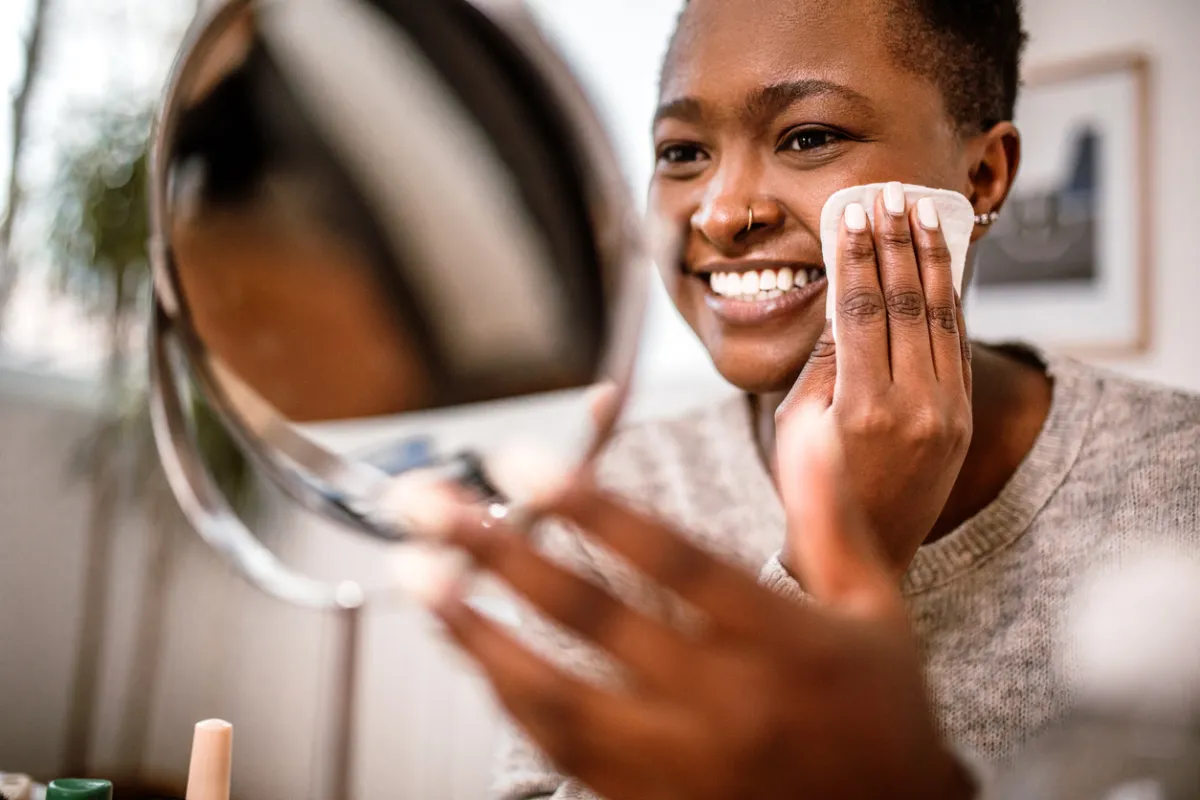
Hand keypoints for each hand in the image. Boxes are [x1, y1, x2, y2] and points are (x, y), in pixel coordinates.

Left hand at [413, 406, 975, 799]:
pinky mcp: (650, 799)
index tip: (525, 463)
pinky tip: (468, 651)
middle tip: (430, 507)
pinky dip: (507, 697)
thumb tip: (804, 427)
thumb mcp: (874, 608)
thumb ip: (831, 514)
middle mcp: (726, 702)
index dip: (593, 508)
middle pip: (595, 620)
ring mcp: (682, 761)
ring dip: (479, 633)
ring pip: (559, 695)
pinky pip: (562, 749)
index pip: (675, 562)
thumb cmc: (880, 714)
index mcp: (783, 642)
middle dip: (501, 555)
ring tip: (419, 579)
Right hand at [777, 187, 972, 576]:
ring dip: (932, 259)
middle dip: (898, 243)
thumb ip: (823, 362)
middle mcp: (915, 406)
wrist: (867, 552)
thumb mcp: (800, 427)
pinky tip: (940, 266)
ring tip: (924, 213)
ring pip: (943, 317)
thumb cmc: (815, 490)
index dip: (859, 256)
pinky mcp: (962, 418)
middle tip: (890, 197)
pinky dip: (950, 300)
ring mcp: (947, 412)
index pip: (863, 310)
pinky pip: (959, 345)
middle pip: (908, 303)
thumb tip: (842, 300)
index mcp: (863, 408)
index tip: (855, 215)